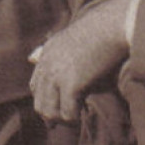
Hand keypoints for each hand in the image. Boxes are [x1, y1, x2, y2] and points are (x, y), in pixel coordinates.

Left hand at [28, 0, 132, 123]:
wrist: (114, 25)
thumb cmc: (99, 31)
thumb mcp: (68, 38)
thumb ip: (49, 50)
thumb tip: (30, 57)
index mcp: (47, 53)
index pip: (35, 86)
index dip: (45, 98)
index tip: (57, 108)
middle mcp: (47, 65)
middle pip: (39, 103)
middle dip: (52, 115)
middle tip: (68, 119)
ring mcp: (57, 76)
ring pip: (50, 113)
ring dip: (63, 119)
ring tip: (75, 118)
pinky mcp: (71, 85)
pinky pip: (68, 114)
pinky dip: (74, 119)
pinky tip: (82, 116)